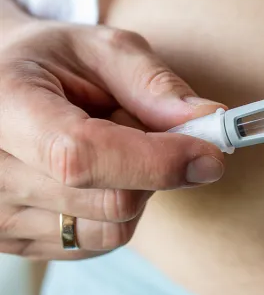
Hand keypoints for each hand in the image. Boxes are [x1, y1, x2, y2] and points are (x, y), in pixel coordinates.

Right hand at [0, 20, 224, 259]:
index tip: (211, 154)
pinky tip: (95, 176)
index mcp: (3, 107)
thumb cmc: (50, 61)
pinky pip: (97, 244)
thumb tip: (211, 121)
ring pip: (112, 229)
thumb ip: (154, 84)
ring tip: (107, 146)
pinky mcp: (14, 243)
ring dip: (137, 190)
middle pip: (111, 201)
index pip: (82, 155)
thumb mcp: (101, 50)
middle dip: (155, 166)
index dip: (157, 161)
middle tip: (138, 125)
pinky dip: (117, 211)